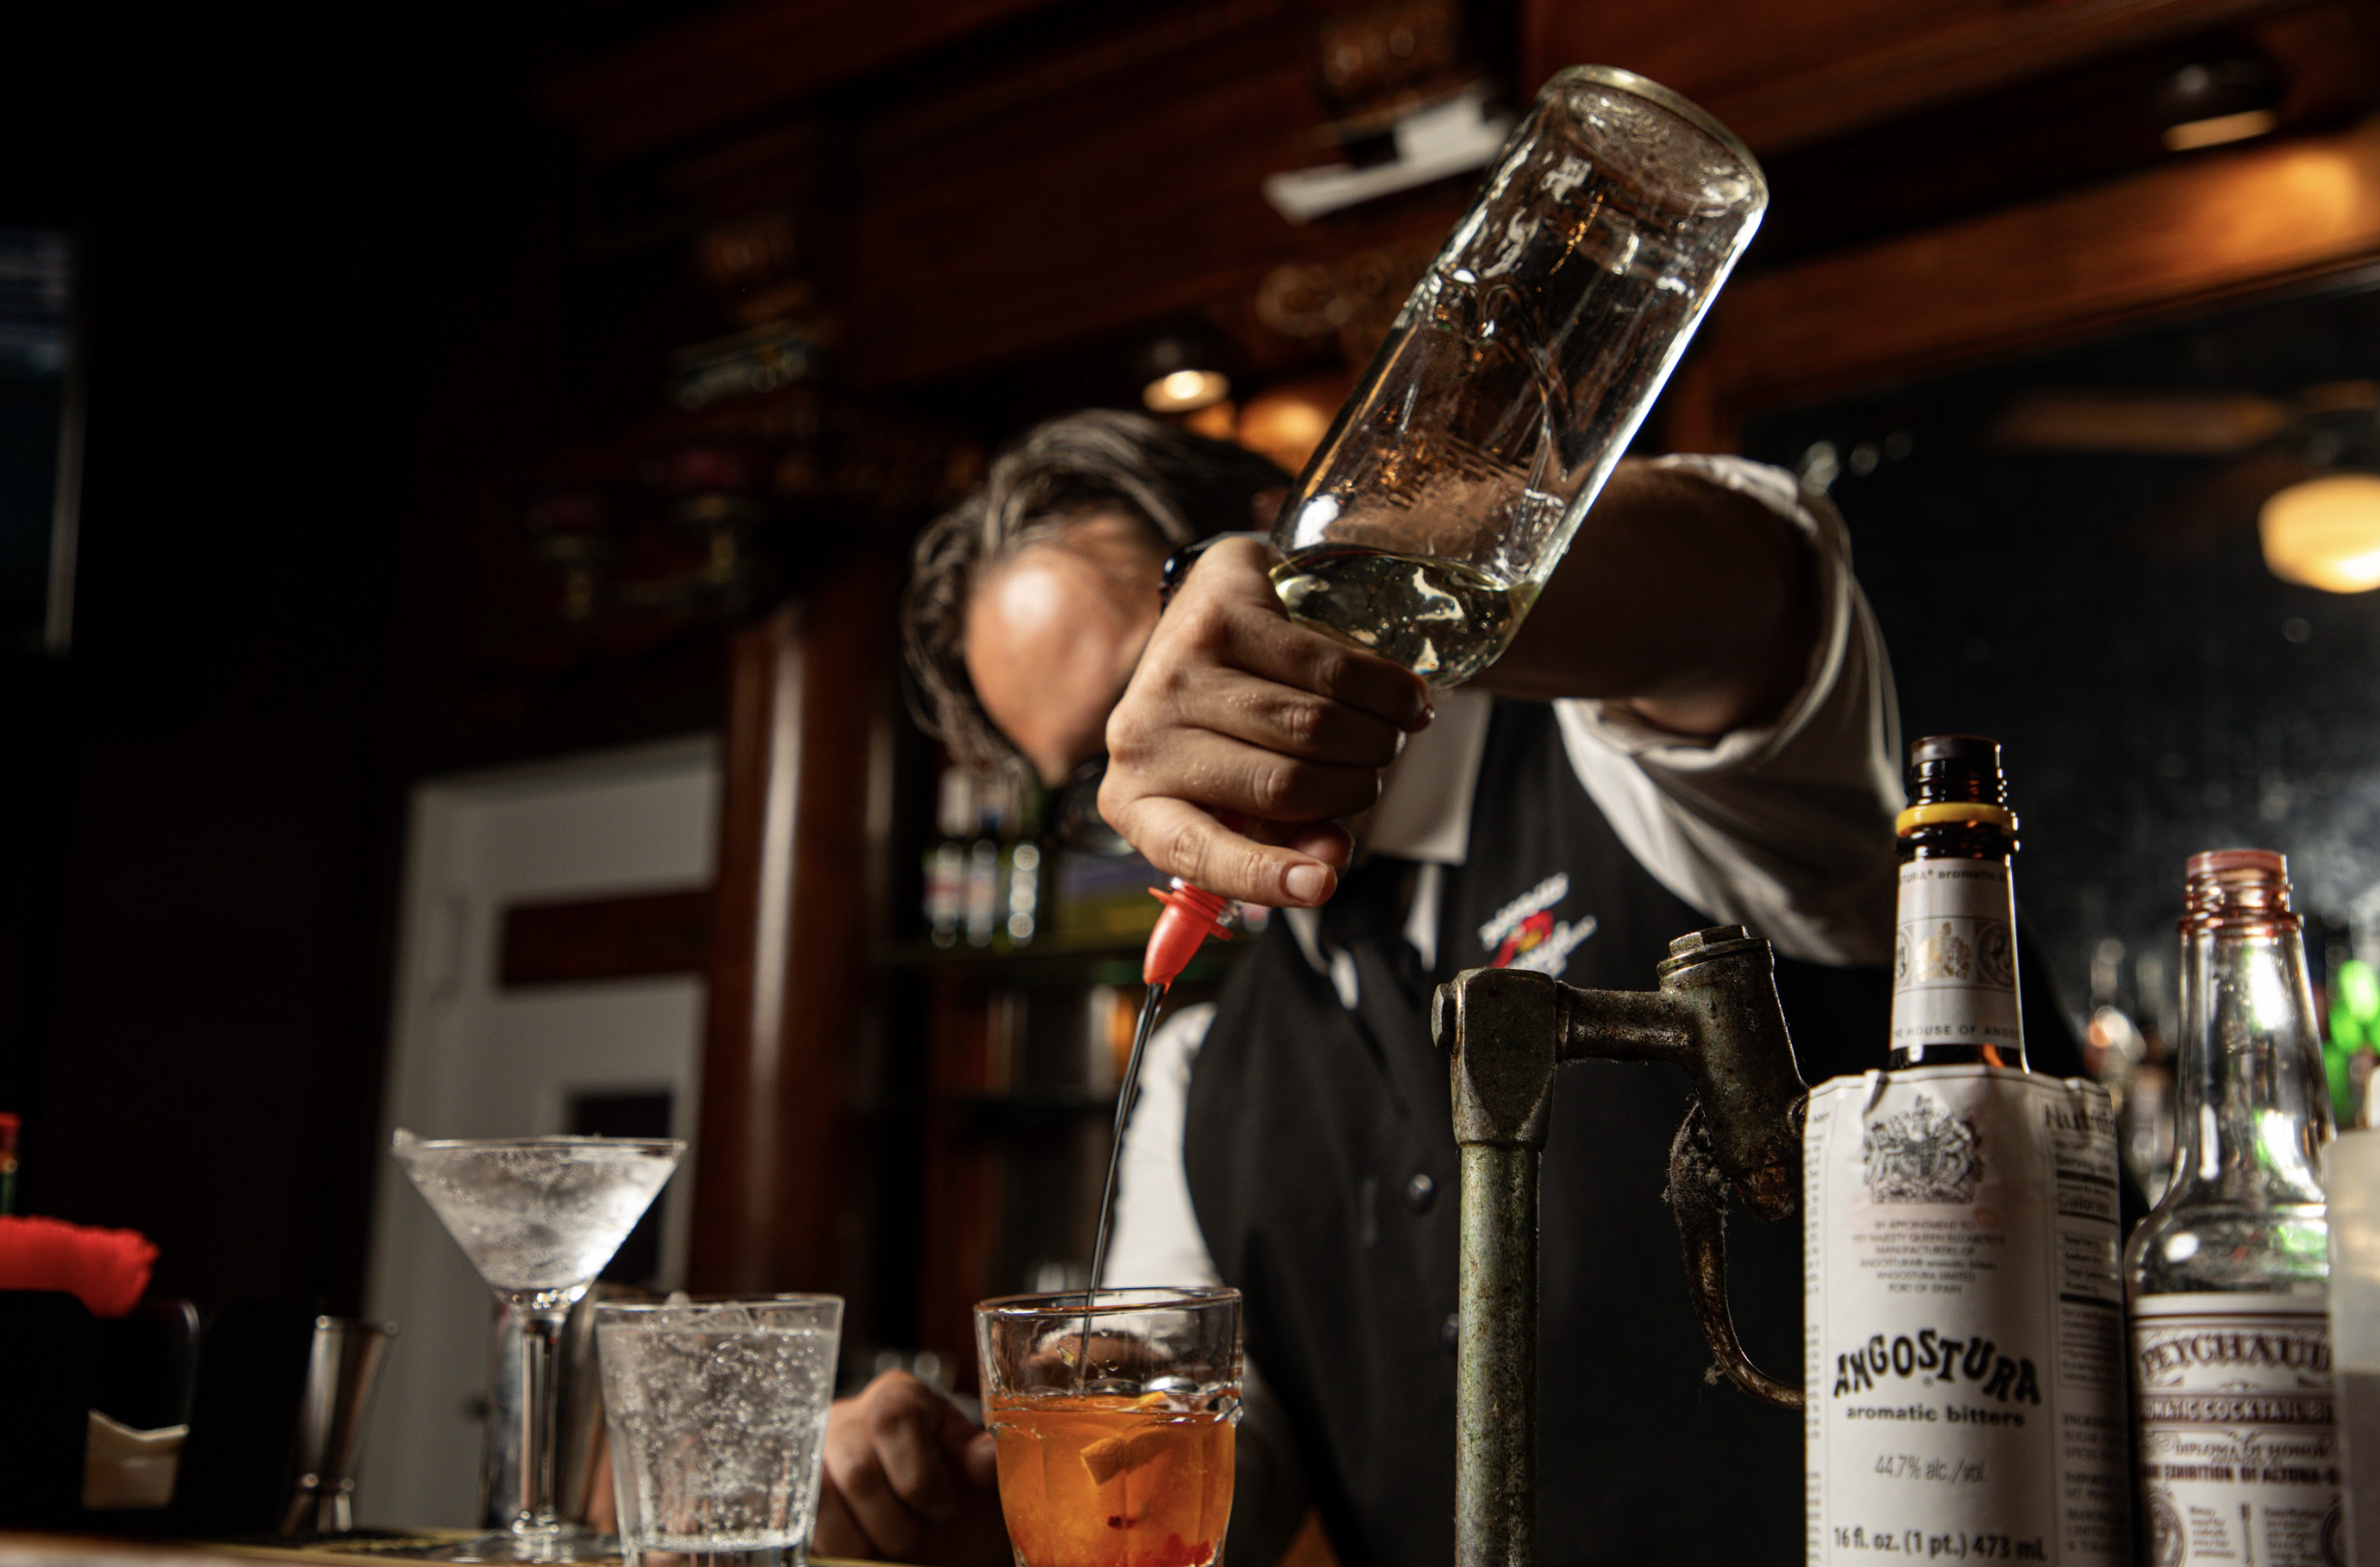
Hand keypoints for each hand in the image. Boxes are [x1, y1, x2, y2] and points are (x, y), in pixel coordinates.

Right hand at [814, 1372, 1006, 1565]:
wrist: (925, 1531)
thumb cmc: (952, 1496)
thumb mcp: (977, 1478)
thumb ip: (982, 1462)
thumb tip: (986, 1457)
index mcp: (898, 1398)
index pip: (892, 1420)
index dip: (921, 1476)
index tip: (943, 1509)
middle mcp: (846, 1417)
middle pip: (858, 1473)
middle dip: (896, 1524)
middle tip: (916, 1536)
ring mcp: (810, 1456)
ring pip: (822, 1504)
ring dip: (862, 1542)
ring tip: (887, 1543)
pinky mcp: (792, 1495)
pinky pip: (800, 1526)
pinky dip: (835, 1548)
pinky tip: (862, 1546)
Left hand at [1099, 537, 1431, 906]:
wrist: (1205, 615)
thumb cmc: (1225, 724)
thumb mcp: (1243, 796)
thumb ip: (1287, 838)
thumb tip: (1330, 860)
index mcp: (1135, 801)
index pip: (1193, 850)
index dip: (1262, 874)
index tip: (1322, 885)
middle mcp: (1139, 739)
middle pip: (1283, 786)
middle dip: (1355, 787)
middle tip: (1375, 771)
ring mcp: (1175, 674)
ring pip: (1313, 726)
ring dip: (1375, 739)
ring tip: (1388, 736)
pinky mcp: (1221, 618)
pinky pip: (1329, 669)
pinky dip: (1384, 691)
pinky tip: (1405, 699)